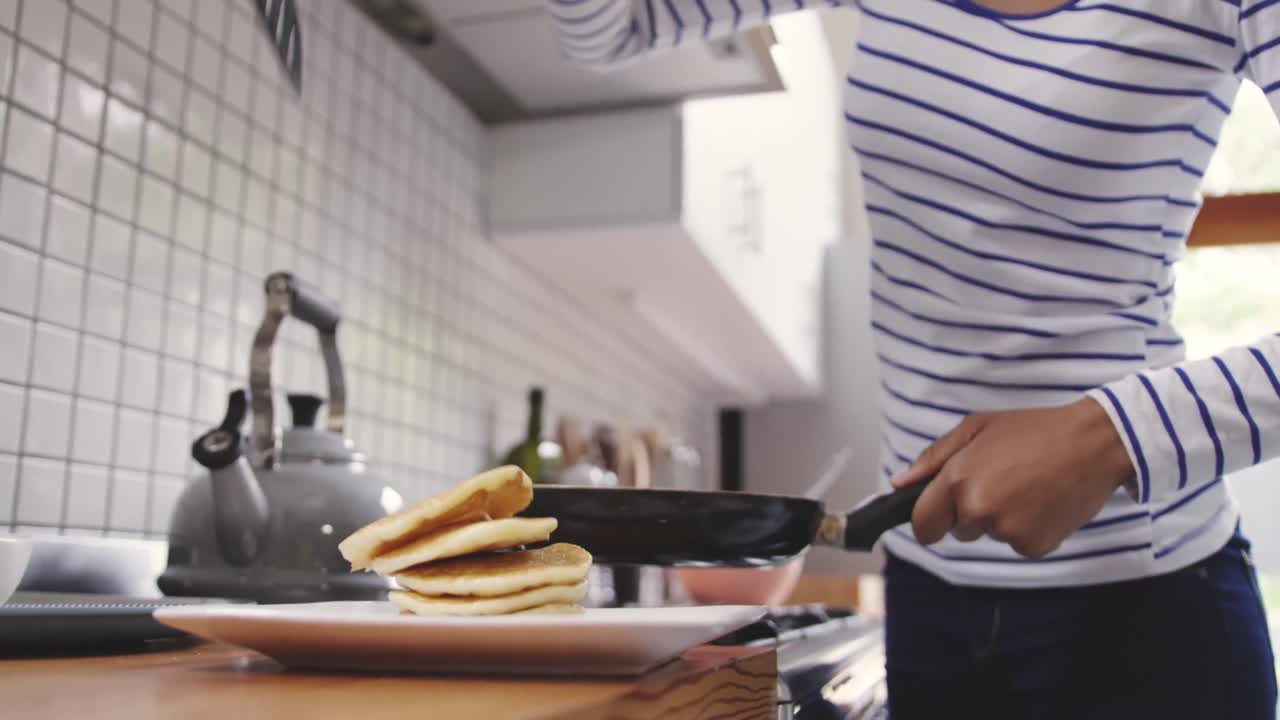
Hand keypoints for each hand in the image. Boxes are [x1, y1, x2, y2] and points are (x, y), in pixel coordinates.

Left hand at [890, 397, 1135, 557]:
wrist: (1095, 443)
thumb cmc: (1034, 430)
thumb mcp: (976, 428)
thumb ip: (933, 459)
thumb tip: (900, 484)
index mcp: (958, 481)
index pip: (923, 525)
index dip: (927, 521)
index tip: (937, 514)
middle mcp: (979, 510)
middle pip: (957, 531)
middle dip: (969, 512)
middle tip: (1000, 480)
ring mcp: (1008, 531)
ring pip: (989, 535)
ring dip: (999, 518)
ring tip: (1026, 485)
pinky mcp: (1035, 546)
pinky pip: (1017, 543)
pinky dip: (1027, 528)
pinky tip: (1043, 501)